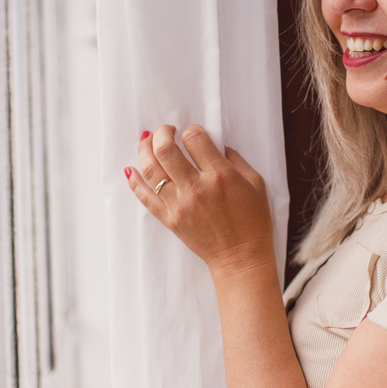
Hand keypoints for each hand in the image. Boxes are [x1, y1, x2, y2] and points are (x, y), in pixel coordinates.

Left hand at [125, 124, 274, 273]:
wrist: (240, 257)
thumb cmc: (253, 221)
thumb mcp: (255, 184)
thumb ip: (235, 160)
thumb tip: (216, 145)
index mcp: (220, 175)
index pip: (195, 139)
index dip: (192, 130)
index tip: (194, 134)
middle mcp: (196, 188)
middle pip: (166, 150)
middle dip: (162, 133)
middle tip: (165, 130)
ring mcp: (180, 204)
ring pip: (151, 170)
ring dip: (145, 151)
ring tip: (147, 142)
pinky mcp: (170, 219)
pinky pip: (145, 197)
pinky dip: (135, 182)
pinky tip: (131, 170)